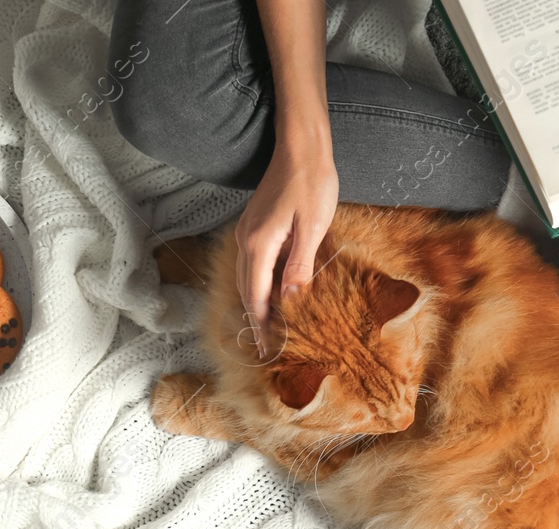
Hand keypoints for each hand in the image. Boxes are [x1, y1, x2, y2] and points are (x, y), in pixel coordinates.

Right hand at [235, 131, 338, 351]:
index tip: (269, 350)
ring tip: (270, 329)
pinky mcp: (256, 226)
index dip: (261, 325)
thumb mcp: (312, 227)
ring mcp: (248, 232)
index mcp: (259, 244)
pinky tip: (274, 295)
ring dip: (257, 305)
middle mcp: (246, 240)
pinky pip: (253, 264)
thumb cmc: (312, 182)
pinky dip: (260, 285)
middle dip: (256, 321)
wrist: (301, 146)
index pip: (256, 296)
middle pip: (247, 291)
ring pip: (247, 278)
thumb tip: (290, 302)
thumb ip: (299, 266)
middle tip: (269, 348)